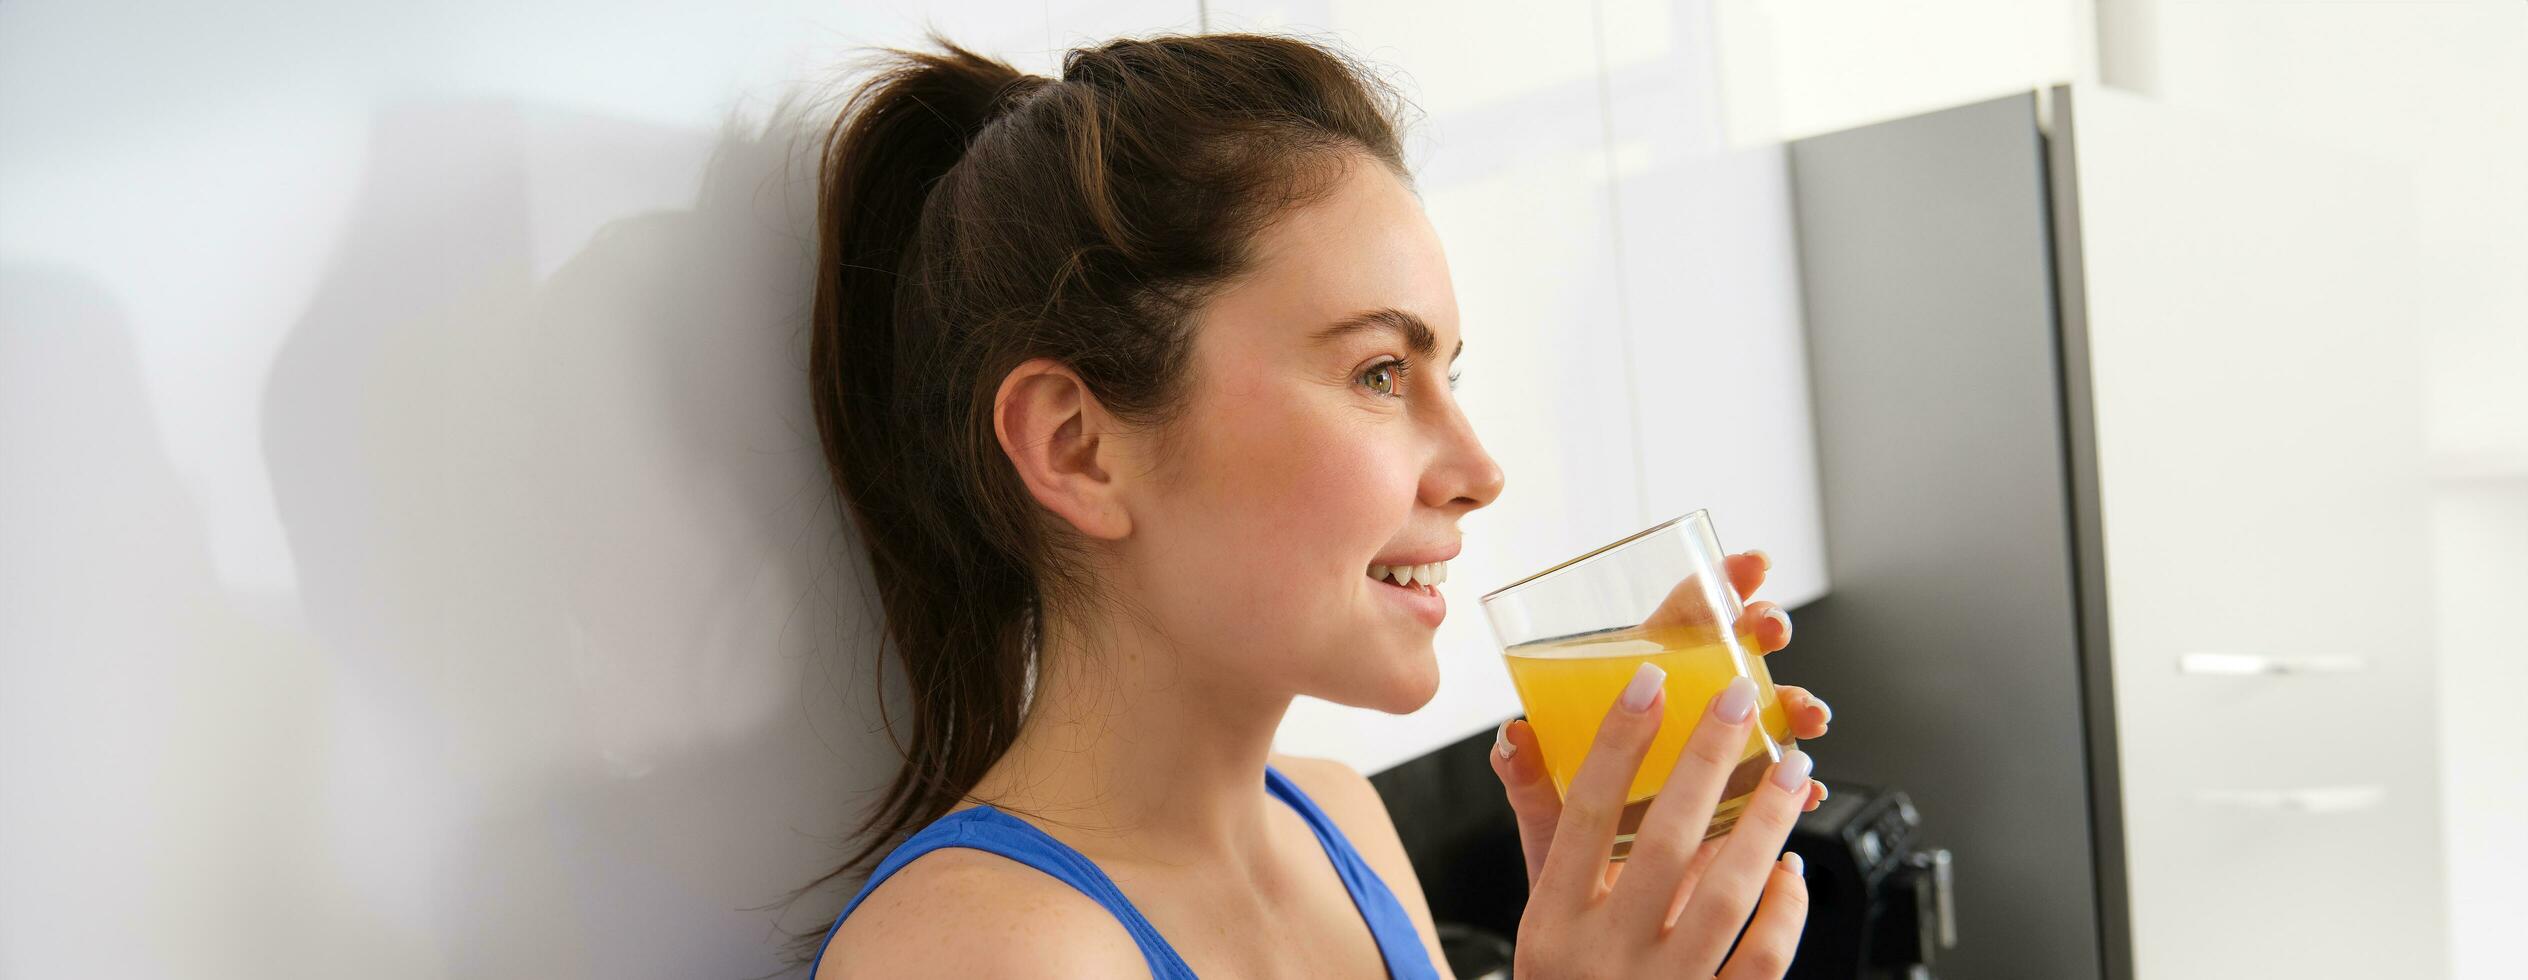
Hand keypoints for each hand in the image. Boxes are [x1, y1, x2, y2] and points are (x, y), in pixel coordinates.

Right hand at [1489, 550, 1828, 976]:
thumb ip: (1540, 823)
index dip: (1618, 743)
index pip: (1583, 815)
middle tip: (1740, 700)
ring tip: (1792, 768)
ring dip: (1765, 823)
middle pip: (1662, 844)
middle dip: (1708, 762)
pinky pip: (1762, 960)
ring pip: (1725, 897)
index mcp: (1552, 923)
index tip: (1652, 683)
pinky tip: (1791, 869)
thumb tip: (1520, 734)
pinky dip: (1785, 910)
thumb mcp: (1542, 912)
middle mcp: (1604, 958)